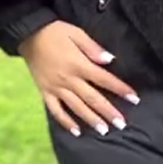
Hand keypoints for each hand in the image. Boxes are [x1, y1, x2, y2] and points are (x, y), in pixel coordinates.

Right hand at [18, 21, 139, 136]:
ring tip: (104, 131)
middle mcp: (68, 79)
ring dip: (91, 119)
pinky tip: (76, 132)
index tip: (134, 99)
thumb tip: (109, 60)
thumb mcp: (76, 33)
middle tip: (122, 124)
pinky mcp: (44, 91)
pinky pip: (55, 110)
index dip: (120, 89)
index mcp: (78, 64)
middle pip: (92, 98)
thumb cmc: (55, 32)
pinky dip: (65, 122)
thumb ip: (93, 48)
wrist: (28, 34)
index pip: (104, 79)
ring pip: (76, 107)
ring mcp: (55, 87)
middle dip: (108, 112)